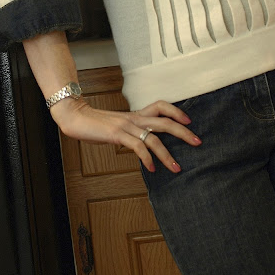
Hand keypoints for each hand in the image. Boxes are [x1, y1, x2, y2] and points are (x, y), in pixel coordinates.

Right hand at [51, 97, 201, 172]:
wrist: (76, 117)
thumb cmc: (96, 124)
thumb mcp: (119, 126)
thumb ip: (132, 132)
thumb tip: (144, 144)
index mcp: (136, 114)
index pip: (161, 105)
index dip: (177, 111)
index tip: (189, 121)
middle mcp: (135, 118)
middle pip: (165, 121)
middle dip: (183, 132)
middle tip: (198, 142)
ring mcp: (127, 126)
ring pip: (154, 138)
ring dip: (168, 154)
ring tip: (177, 168)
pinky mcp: (117, 134)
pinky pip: (137, 146)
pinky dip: (147, 158)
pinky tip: (152, 168)